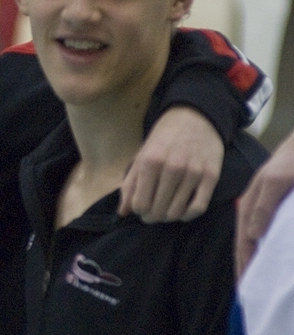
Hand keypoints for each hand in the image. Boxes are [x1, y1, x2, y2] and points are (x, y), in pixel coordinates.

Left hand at [119, 106, 221, 221]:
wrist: (194, 117)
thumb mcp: (141, 156)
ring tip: (165, 212)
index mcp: (150, 161)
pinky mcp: (211, 176)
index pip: (140, 203)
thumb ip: (130, 184)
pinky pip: (199, 207)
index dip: (139, 211)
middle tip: (152, 214)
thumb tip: (123, 212)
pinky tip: (182, 213)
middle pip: (158, 210)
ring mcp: (193, 172)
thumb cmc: (163, 139)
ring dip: (169, 217)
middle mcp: (172, 167)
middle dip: (152, 216)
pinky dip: (188, 215)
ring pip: (177, 211)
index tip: (141, 209)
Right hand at [236, 129, 293, 276]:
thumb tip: (251, 236)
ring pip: (260, 241)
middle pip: (249, 244)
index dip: (243, 262)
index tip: (244, 284)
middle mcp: (258, 211)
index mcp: (251, 205)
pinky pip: (272, 235)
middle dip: (248, 266)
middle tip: (248, 290)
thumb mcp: (276, 181)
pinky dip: (270, 250)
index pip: (244, 240)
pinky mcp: (281, 214)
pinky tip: (272, 258)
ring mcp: (270, 213)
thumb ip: (263, 207)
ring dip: (258, 260)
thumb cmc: (291, 161)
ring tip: (257, 280)